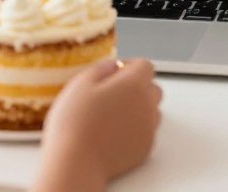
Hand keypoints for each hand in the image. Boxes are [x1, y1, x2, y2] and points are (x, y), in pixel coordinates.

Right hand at [34, 59, 161, 191]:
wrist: (76, 163)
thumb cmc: (75, 124)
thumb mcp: (80, 83)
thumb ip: (102, 68)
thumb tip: (113, 65)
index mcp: (133, 84)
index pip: (145, 65)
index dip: (128, 66)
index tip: (114, 71)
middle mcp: (147, 105)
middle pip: (152, 88)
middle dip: (136, 87)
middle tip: (112, 94)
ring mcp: (148, 129)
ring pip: (151, 111)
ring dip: (138, 108)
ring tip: (111, 115)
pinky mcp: (144, 150)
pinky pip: (146, 132)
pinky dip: (135, 130)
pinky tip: (113, 133)